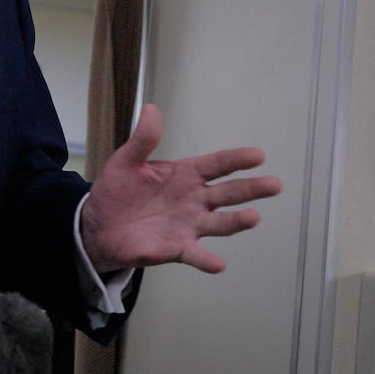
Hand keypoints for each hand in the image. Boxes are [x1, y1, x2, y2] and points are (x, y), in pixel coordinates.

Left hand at [80, 104, 280, 274]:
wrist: (100, 224)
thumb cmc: (118, 190)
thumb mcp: (127, 160)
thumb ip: (143, 139)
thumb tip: (152, 109)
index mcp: (186, 175)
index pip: (217, 165)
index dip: (237, 160)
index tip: (258, 156)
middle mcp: (194, 200)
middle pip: (228, 193)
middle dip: (252, 189)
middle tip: (274, 184)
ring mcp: (189, 225)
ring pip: (220, 223)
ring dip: (237, 221)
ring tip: (253, 218)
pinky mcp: (176, 247)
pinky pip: (195, 255)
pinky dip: (207, 260)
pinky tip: (218, 264)